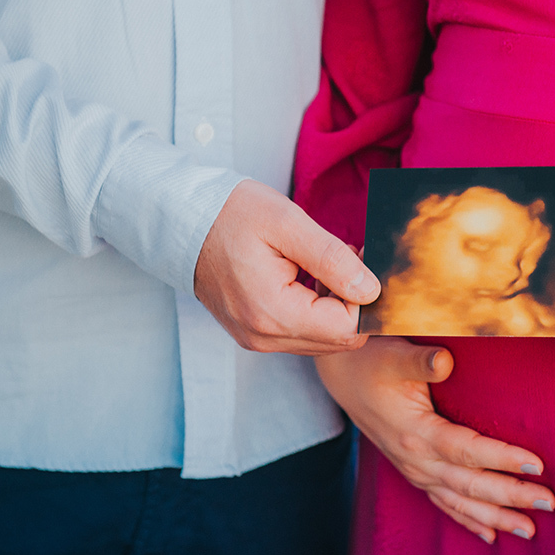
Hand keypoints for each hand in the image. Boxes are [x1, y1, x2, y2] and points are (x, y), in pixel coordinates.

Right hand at [194, 180, 378, 353]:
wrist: (183, 220)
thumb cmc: (230, 214)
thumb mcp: (287, 223)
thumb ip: (332, 259)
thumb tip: (371, 290)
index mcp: (272, 312)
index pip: (347, 328)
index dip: (365, 297)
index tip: (360, 258)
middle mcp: (264, 337)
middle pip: (339, 340)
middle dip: (355, 302)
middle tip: (349, 258)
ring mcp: (257, 338)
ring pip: (323, 340)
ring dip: (337, 306)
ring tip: (327, 264)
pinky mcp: (254, 333)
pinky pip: (302, 334)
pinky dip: (317, 310)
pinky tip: (311, 276)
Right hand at [316, 338, 554, 543]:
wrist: (341, 372)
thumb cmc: (370, 359)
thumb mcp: (393, 354)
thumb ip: (421, 361)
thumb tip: (445, 361)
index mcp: (414, 431)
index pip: (467, 451)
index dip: (502, 459)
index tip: (536, 465)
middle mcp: (414, 457)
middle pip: (469, 483)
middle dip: (510, 496)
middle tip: (548, 502)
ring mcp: (412, 467)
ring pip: (458, 500)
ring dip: (494, 517)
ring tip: (529, 530)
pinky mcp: (412, 469)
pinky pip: (442, 502)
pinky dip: (466, 520)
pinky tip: (489, 535)